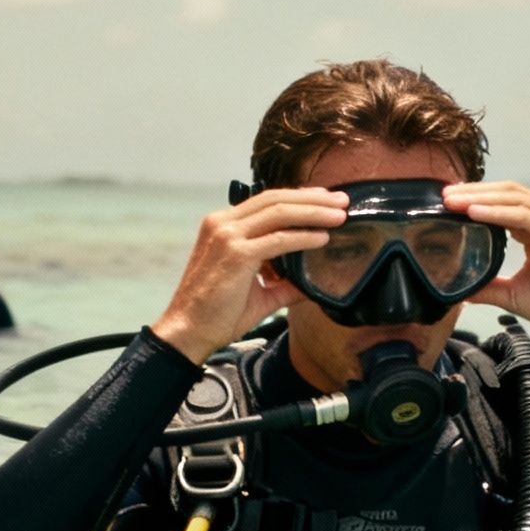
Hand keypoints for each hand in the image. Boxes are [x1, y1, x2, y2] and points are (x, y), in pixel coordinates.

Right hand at [151, 187, 346, 363]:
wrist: (187, 333)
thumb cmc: (215, 314)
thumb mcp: (255, 292)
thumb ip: (282, 284)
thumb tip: (309, 285)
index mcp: (222, 225)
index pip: (267, 202)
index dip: (299, 198)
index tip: (326, 200)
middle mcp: (222, 223)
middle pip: (276, 199)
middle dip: (313, 198)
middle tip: (343, 200)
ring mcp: (227, 236)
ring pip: (279, 212)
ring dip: (314, 212)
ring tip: (340, 215)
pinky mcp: (236, 254)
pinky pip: (279, 240)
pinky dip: (304, 237)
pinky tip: (322, 239)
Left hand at [443, 181, 529, 355]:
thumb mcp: (515, 293)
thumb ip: (489, 287)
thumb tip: (461, 292)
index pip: (506, 200)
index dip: (478, 197)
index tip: (448, 201)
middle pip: (508, 192)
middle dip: (474, 191)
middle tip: (444, 195)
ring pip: (514, 199)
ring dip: (480, 198)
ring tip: (453, 201)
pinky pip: (524, 216)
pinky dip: (497, 213)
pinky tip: (474, 213)